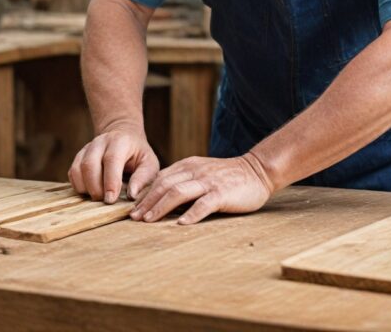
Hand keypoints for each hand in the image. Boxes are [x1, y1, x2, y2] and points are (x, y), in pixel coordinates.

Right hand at [68, 123, 159, 203]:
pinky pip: (72, 173)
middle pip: (89, 164)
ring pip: (77, 169)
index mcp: (120, 141)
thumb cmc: (138, 155)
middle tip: (105, 201)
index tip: (110, 199)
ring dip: (85, 188)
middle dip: (95, 188)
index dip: (110, 181)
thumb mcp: (149, 163)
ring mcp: (87, 148)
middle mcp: (100, 142)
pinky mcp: (79, 157)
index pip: (111, 160)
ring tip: (98, 196)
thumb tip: (131, 195)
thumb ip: (143, 178)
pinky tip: (90, 191)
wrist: (123, 136)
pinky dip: (79, 186)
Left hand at [130, 152, 274, 224]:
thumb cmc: (227, 176)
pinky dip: (190, 214)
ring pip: (178, 193)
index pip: (160, 178)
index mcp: (188, 166)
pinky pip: (203, 204)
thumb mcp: (201, 172)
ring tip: (149, 221)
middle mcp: (195, 171)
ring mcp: (208, 182)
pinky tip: (180, 224)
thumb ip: (184, 180)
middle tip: (133, 217)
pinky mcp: (222, 193)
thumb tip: (161, 198)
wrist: (257, 170)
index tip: (133, 208)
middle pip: (163, 185)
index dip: (144, 193)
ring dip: (160, 207)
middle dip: (146, 202)